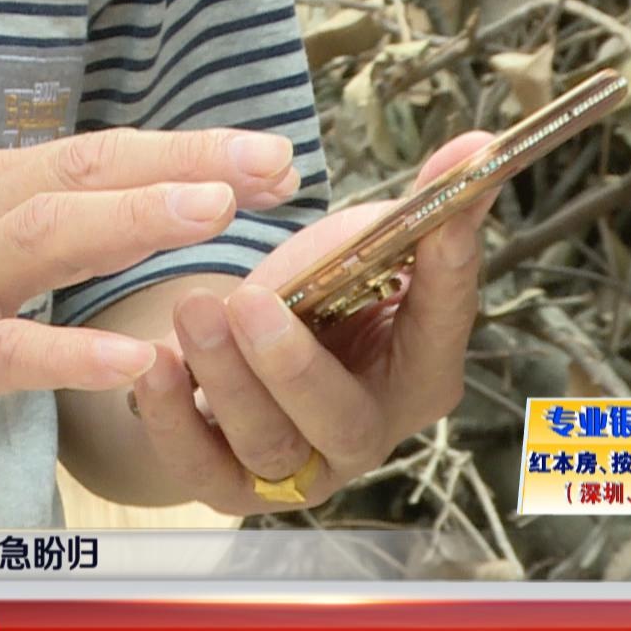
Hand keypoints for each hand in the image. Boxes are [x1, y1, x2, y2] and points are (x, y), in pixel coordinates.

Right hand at [0, 128, 302, 491]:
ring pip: (49, 237)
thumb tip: (95, 206)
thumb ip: (8, 224)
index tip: (263, 150)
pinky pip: (7, 353)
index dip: (183, 147)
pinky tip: (138, 362)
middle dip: (186, 163)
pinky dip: (74, 352)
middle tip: (276, 164)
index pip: (92, 154)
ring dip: (138, 217)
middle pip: (85, 174)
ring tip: (221, 213)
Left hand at [130, 131, 497, 513]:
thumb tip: (478, 145)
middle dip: (292, 364)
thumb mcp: (360, 247)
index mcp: (418, 372)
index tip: (440, 216)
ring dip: (224, 378)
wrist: (241, 360)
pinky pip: (199, 469)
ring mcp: (299, 470)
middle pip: (341, 418)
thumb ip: (418, 204)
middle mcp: (365, 434)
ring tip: (192, 309)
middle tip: (249, 302)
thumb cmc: (318, 302)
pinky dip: (171, 418)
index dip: (445, 270)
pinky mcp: (230, 486)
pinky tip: (152, 365)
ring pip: (267, 444)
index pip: (441, 321)